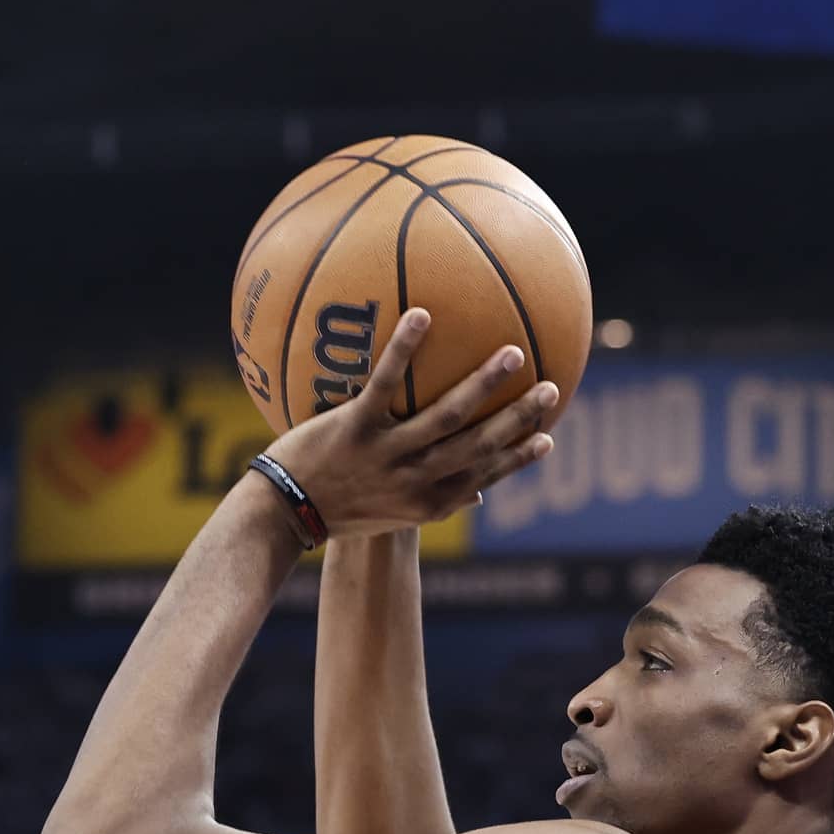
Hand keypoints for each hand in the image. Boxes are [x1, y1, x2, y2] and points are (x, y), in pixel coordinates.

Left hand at [258, 309, 558, 538]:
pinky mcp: (354, 428)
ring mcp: (386, 454)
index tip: (549, 437)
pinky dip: (404, 350)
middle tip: (551, 388)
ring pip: (446, 417)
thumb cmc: (335, 510)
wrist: (282, 513)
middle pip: (478, 446)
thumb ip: (432, 502)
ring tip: (512, 354)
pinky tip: (422, 315)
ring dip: (482, 384)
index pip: (483, 477)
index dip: (518, 458)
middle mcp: (414, 481)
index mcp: (427, 503)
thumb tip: (477, 495)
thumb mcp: (388, 518)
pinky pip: (385, 384)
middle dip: (518, 419)